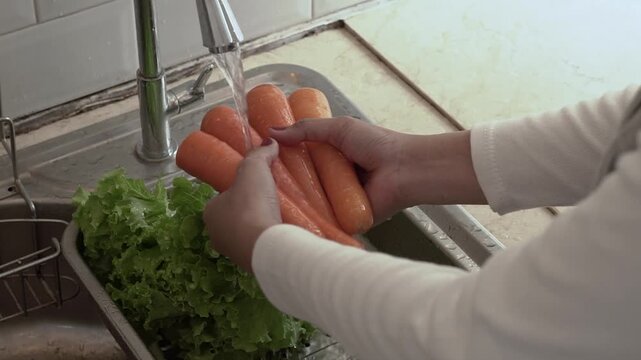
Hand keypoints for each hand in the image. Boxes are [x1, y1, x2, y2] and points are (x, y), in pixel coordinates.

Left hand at [203, 139, 280, 272]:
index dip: (239, 190)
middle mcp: (216, 234)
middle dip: (250, 210)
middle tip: (270, 200)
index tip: (256, 186)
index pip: (223, 197)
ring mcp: (232, 252)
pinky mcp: (250, 263)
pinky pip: (259, 247)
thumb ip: (259, 155)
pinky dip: (268, 240)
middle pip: (235, 216)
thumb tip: (269, 142)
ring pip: (246, 234)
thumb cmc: (252, 207)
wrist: (265, 247)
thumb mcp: (254, 170)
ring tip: (279, 215)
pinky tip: (281, 232)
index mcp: (210, 212)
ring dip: (259, 226)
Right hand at [270, 117, 485, 221]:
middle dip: (281, 186)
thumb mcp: (339, 128)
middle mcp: (331, 180)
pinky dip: (308, 221)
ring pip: (308, 204)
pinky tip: (285, 222)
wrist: (406, 171)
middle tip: (254, 187)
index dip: (280, 161)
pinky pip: (322, 221)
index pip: (299, 160)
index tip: (256, 161)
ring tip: (263, 205)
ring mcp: (336, 201)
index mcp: (331, 157)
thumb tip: (272, 132)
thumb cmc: (377, 145)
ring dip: (292, 204)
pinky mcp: (343, 220)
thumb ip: (307, 129)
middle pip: (300, 184)